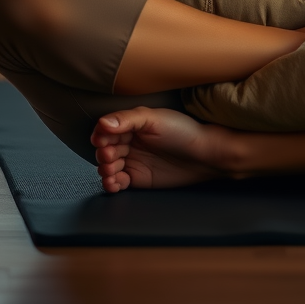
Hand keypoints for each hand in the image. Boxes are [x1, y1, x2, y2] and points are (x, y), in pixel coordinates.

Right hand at [91, 106, 232, 191]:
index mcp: (132, 124)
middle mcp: (129, 141)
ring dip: (105, 170)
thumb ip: (128, 119)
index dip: (101, 135)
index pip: (106, 129)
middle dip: (104, 154)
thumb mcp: (155, 119)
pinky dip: (110, 184)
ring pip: (107, 166)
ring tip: (112, 171)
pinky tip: (114, 184)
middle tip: (111, 156)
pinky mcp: (137, 178)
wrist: (204, 155)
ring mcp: (132, 160)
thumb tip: (102, 123)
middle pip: (104, 149)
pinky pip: (116, 182)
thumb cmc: (183, 130)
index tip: (102, 141)